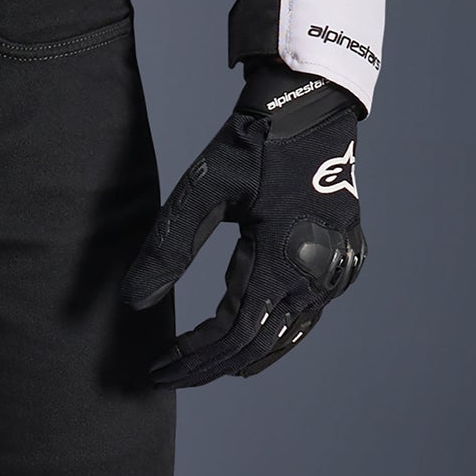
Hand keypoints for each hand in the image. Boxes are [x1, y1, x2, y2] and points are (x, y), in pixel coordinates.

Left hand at [121, 60, 366, 384]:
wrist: (310, 104)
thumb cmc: (252, 141)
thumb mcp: (203, 188)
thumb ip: (168, 246)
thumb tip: (131, 300)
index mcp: (282, 259)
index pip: (234, 334)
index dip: (194, 357)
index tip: (158, 367)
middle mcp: (318, 276)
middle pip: (259, 344)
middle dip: (211, 364)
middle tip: (169, 372)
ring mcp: (337, 272)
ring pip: (288, 337)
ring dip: (243, 354)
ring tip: (201, 363)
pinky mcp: (345, 262)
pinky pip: (307, 316)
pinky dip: (275, 333)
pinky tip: (250, 335)